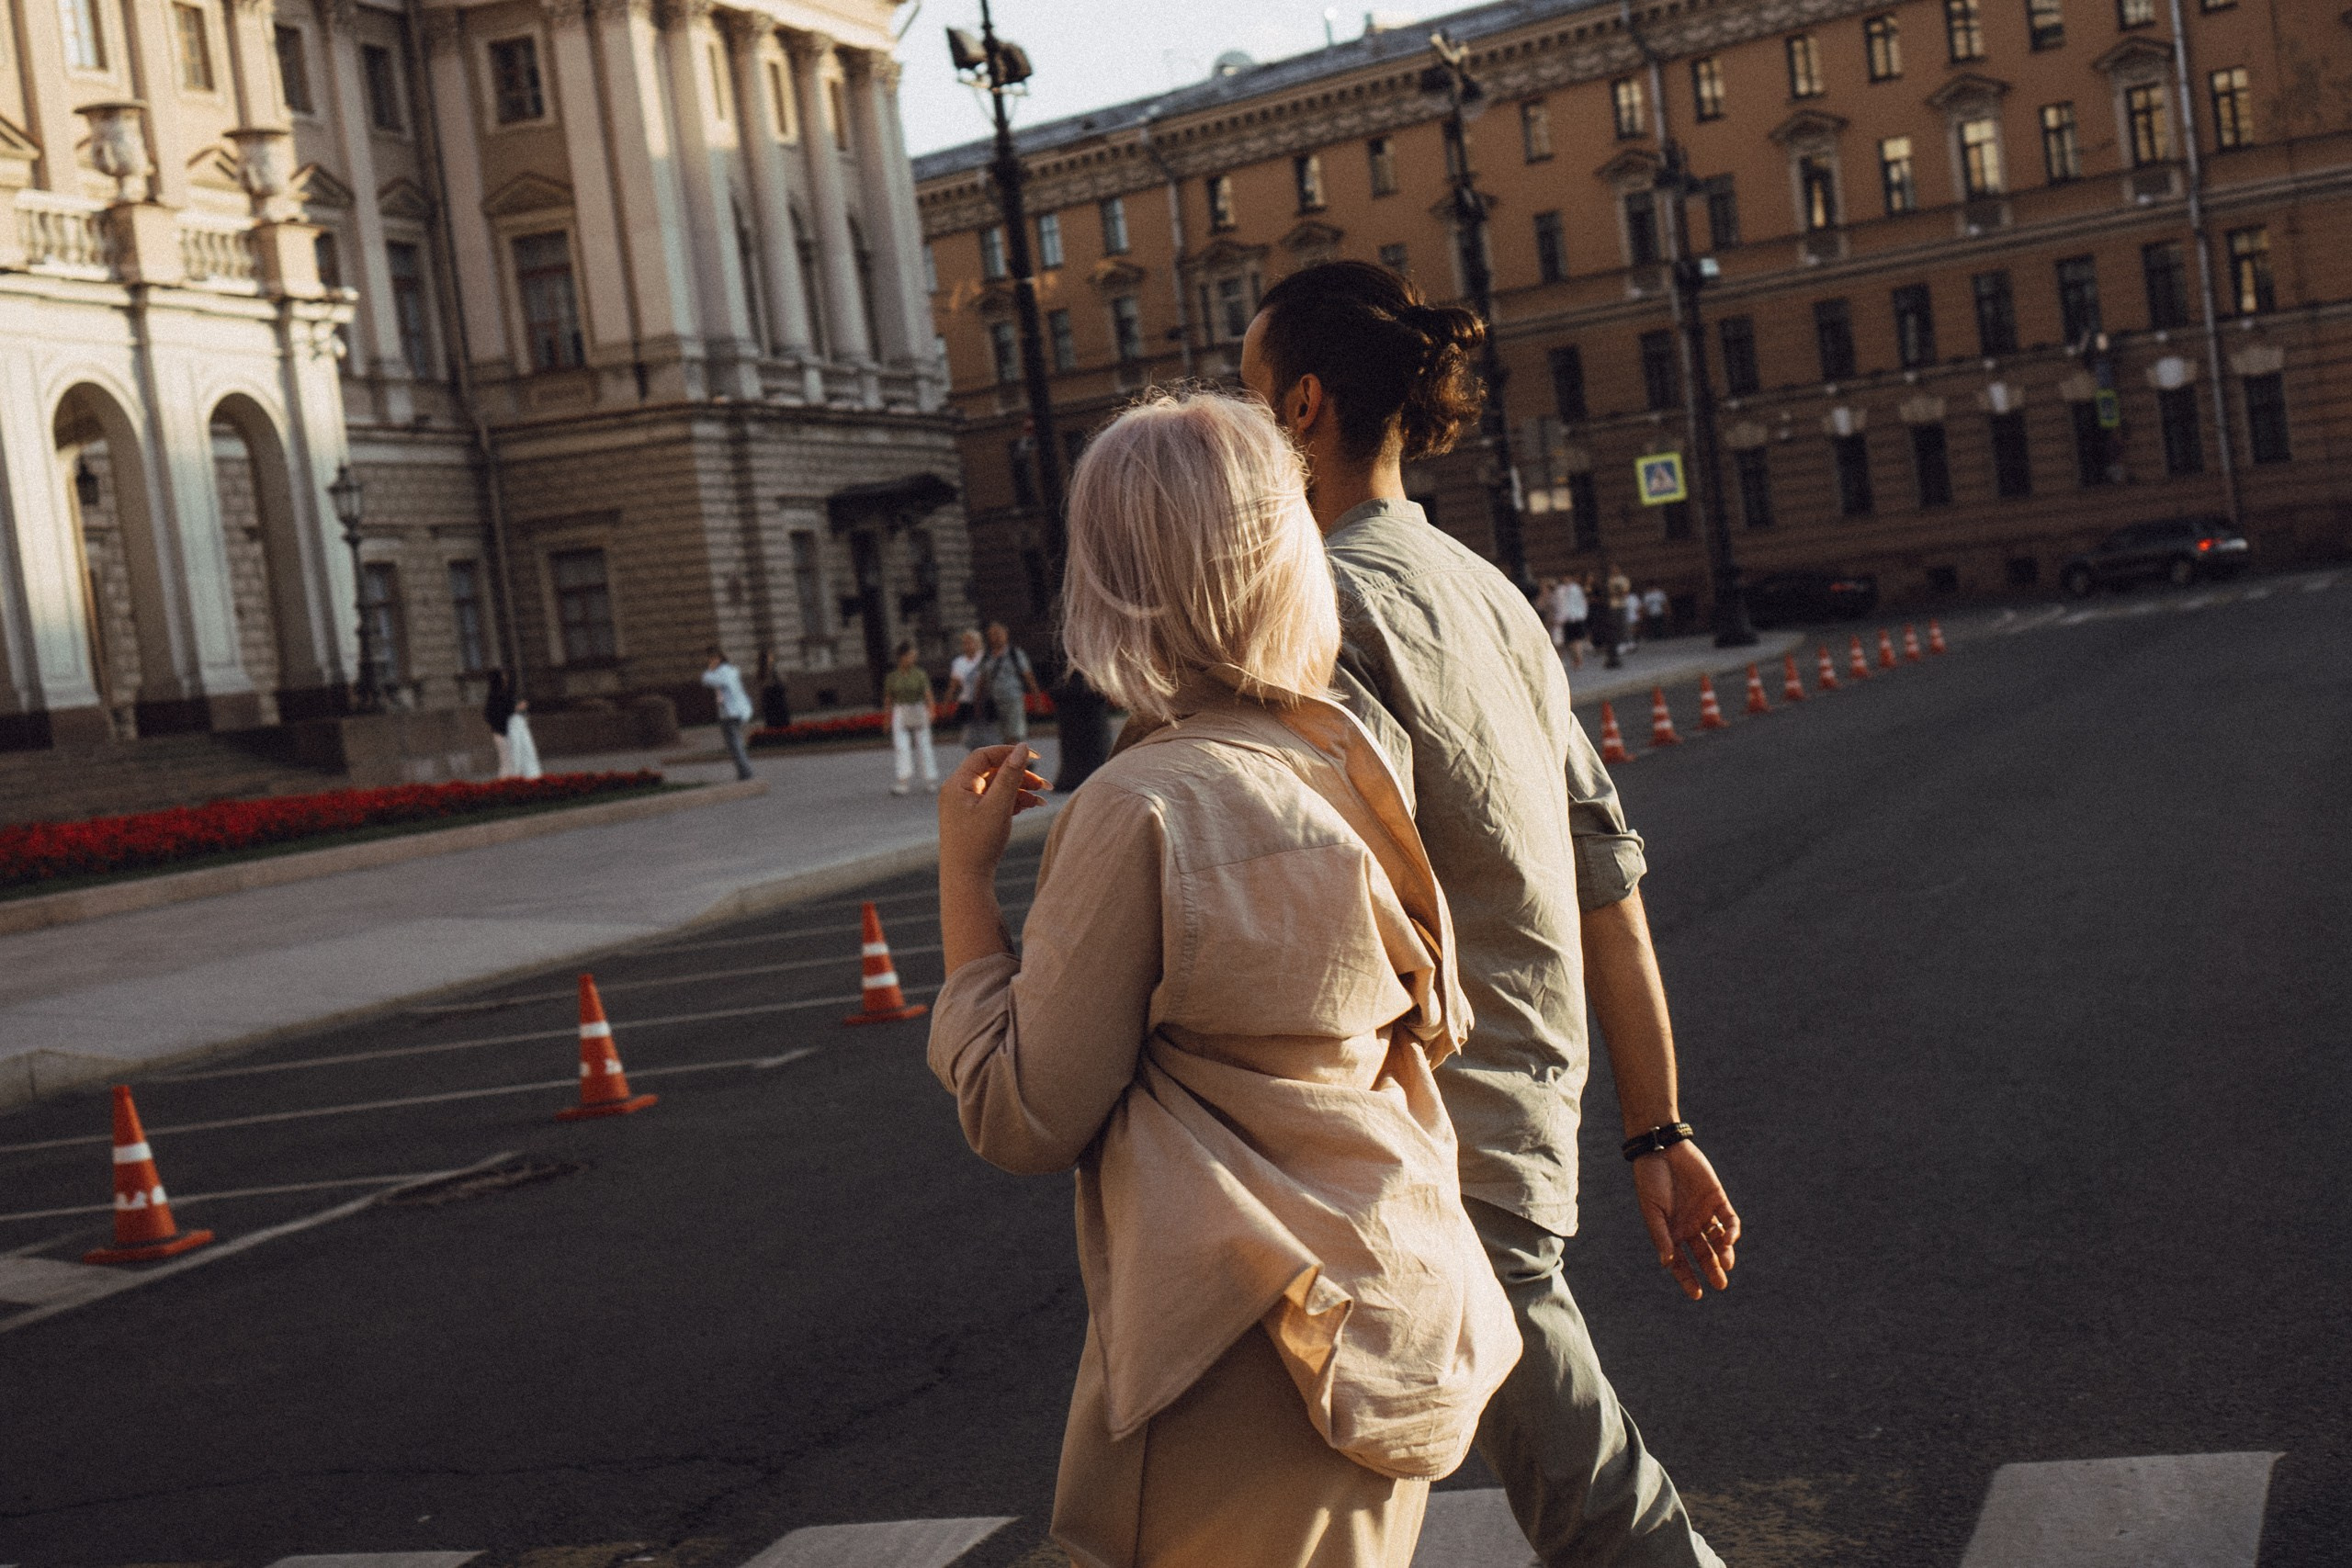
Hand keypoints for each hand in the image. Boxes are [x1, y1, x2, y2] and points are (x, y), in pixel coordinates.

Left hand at [939, 743, 1047, 881]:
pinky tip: (1032, 805)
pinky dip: (1014, 801)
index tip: (1035, 757)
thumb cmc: (979, 844)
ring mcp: (965, 806)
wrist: (966, 880)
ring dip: (1020, 789)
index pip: (984, 756)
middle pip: (993, 771)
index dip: (1009, 753)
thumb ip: (1011, 776)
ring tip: (1043, 798)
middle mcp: (958, 792)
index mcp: (958, 784)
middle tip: (1045, 784)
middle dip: (1020, 775)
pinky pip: (995, 801)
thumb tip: (1021, 747)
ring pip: (997, 787)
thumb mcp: (998, 807)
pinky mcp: (973, 818)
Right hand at [1632, 1139, 1739, 1300]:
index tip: (1696, 1294)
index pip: (1681, 1262)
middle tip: (1720, 1284)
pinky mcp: (1717, 1198)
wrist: (1662, 1149)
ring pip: (1719, 1240)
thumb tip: (1667, 1263)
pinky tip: (1729, 1239)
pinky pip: (1728, 1219)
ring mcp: (1704, 1213)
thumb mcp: (1652, 1211)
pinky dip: (1731, 1231)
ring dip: (1723, 1253)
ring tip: (1726, 1263)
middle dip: (1712, 1270)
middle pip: (1704, 1254)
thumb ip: (1661, 1236)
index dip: (1688, 1278)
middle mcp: (1689, 1225)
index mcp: (1671, 1232)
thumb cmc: (1651, 1180)